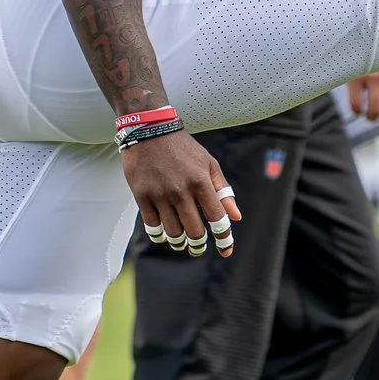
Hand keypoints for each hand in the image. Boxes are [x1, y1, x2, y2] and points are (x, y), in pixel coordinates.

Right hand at [122, 130, 240, 257]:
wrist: (149, 130)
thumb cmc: (183, 148)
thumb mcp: (208, 164)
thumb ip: (222, 190)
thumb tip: (236, 217)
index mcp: (201, 182)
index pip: (217, 218)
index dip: (224, 238)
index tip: (226, 249)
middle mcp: (181, 190)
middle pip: (194, 232)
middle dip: (198, 245)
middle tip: (197, 248)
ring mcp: (160, 194)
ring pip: (173, 233)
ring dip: (179, 242)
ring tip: (181, 241)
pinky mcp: (142, 195)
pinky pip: (153, 226)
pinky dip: (160, 235)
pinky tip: (164, 234)